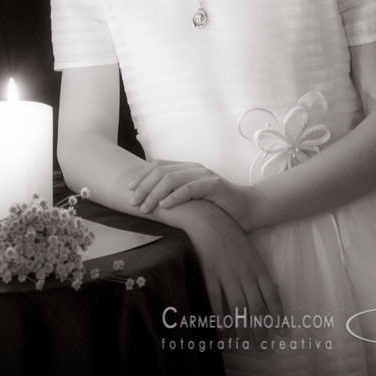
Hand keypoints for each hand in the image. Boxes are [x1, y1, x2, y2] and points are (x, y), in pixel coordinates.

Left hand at [128, 160, 255, 230]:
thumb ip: (176, 195)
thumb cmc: (218, 207)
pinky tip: (164, 206)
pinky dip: (174, 197)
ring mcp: (204, 175)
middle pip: (161, 172)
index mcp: (187, 168)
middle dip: (144, 187)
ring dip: (155, 194)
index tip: (129, 190)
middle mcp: (193, 168)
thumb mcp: (193, 200)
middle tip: (133, 202)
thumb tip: (150, 201)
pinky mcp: (214, 185)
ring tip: (146, 207)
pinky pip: (190, 189)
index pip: (159, 166)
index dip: (142, 176)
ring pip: (172, 179)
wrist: (247, 209)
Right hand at [175, 200, 283, 344]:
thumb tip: (273, 289)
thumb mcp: (250, 250)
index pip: (272, 296)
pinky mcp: (210, 272)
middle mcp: (245, 273)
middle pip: (256, 307)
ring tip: (243, 343)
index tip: (283, 333)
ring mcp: (227, 273)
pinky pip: (216, 299)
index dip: (278, 316)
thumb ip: (260, 271)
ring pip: (238, 307)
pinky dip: (219, 317)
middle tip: (262, 346)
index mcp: (257, 266)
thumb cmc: (229, 232)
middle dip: (261, 329)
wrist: (207, 217)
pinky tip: (221, 329)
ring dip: (242, 328)